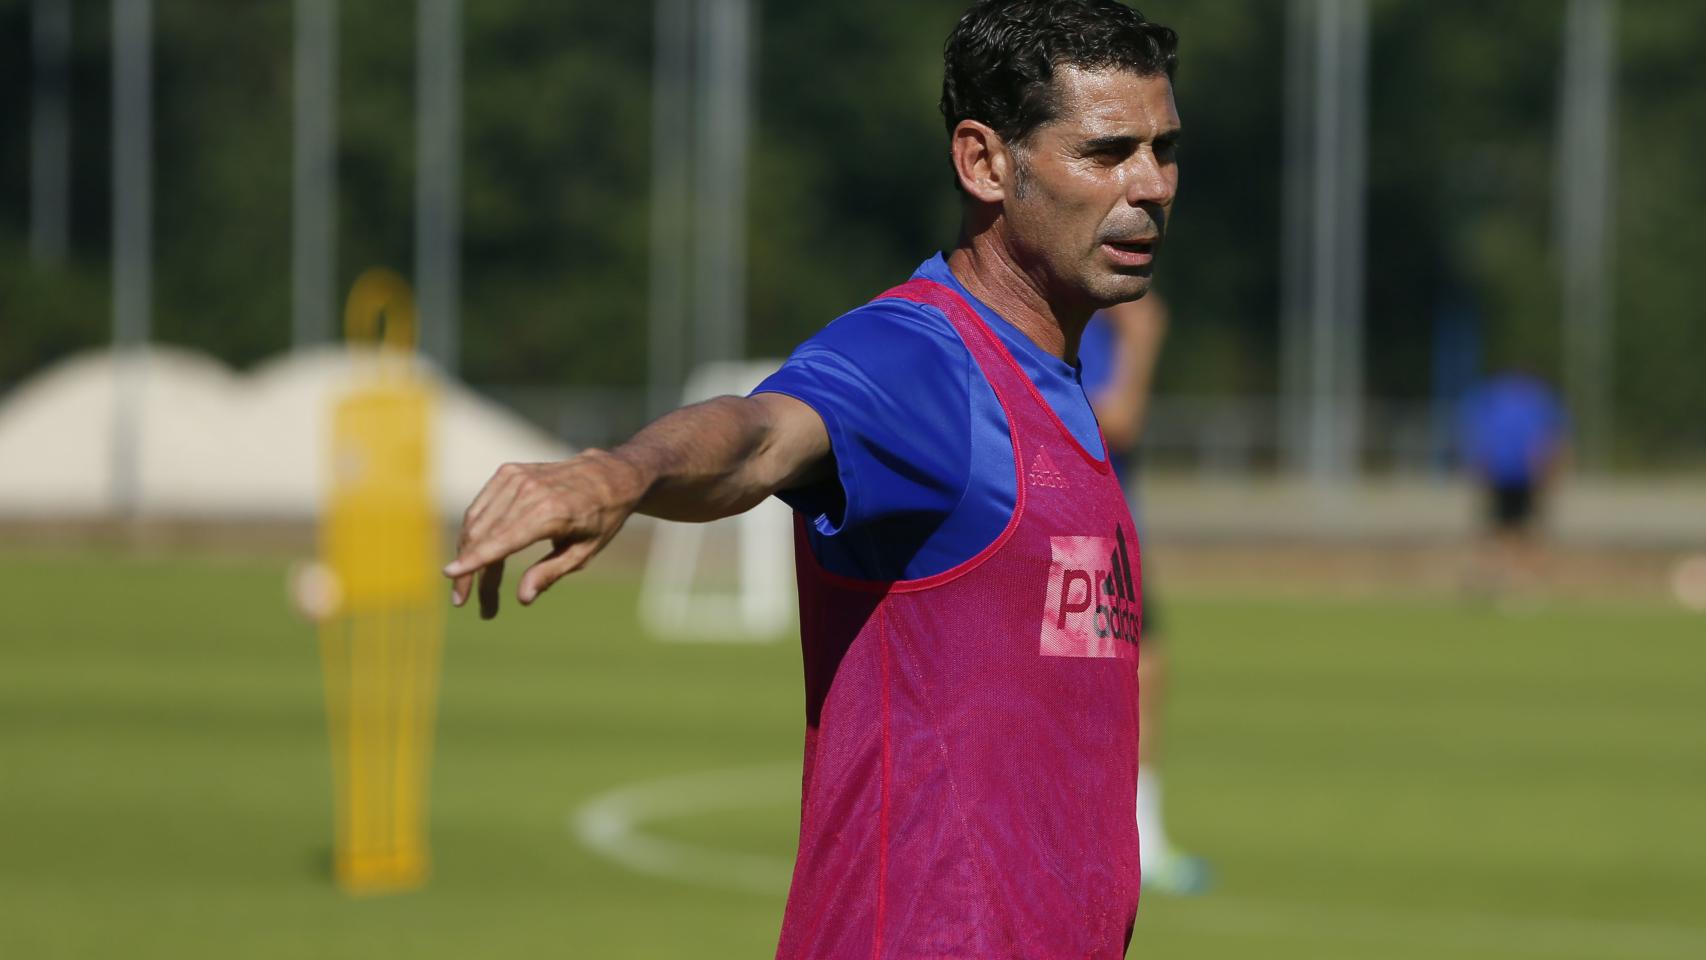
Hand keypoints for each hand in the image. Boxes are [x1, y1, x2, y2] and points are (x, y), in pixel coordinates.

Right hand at [443, 450, 645, 618]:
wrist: (608, 475)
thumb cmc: (600, 519)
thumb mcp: (584, 552)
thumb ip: (550, 573)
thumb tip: (522, 598)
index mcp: (551, 512)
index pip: (504, 539)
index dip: (475, 559)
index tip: (451, 574)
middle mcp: (530, 491)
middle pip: (484, 534)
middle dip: (468, 570)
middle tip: (462, 601)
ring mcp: (516, 477)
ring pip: (476, 521)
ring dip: (466, 554)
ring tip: (467, 585)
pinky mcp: (508, 472)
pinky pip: (481, 506)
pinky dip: (473, 530)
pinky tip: (475, 554)